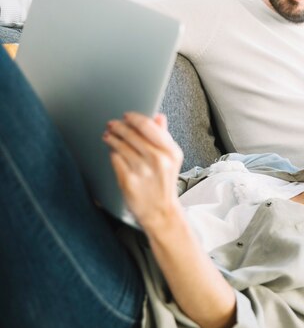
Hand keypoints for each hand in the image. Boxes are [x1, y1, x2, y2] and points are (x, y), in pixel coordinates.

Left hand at [102, 112, 183, 229]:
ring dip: (112, 138)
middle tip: (112, 124)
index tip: (127, 116)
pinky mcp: (128, 180)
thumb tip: (158, 116)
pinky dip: (113, 154)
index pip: (148, 126)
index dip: (134, 118)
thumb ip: (164, 136)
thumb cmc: (164, 183)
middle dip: (119, 126)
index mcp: (171, 151)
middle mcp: (158, 159)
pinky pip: (115, 159)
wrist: (160, 211)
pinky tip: (113, 152)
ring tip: (109, 135)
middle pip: (132, 134)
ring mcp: (142, 170)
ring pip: (121, 145)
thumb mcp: (171, 159)